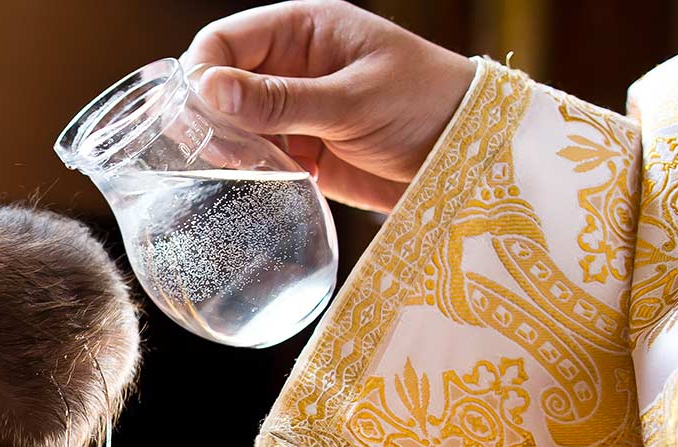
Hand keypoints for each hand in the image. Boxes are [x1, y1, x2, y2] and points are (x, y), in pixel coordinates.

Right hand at [182, 0, 474, 211]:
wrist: (474, 158)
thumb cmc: (425, 105)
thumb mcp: (352, 100)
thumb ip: (280, 100)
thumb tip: (208, 90)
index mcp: (302, 31)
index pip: (224, 42)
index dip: (203, 75)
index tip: (204, 115)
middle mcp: (291, 68)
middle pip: (221, 86)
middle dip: (215, 118)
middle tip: (230, 152)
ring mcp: (296, 112)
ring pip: (235, 127)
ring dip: (237, 150)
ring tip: (260, 169)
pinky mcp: (305, 153)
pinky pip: (261, 160)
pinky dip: (259, 174)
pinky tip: (279, 182)